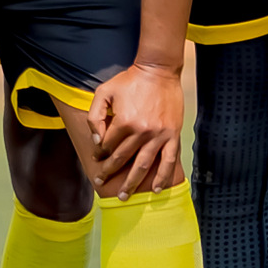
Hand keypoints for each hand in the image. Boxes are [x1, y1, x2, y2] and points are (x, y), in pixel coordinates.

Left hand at [87, 62, 184, 197]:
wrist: (158, 71)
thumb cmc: (129, 81)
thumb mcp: (104, 92)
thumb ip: (95, 116)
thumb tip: (96, 141)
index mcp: (124, 122)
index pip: (108, 145)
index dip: (100, 153)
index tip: (97, 158)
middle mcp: (142, 132)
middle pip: (123, 159)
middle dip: (110, 173)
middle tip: (101, 183)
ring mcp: (159, 136)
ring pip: (144, 165)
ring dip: (133, 182)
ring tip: (125, 196)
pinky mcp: (172, 135)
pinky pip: (168, 161)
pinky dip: (163, 177)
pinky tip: (156, 189)